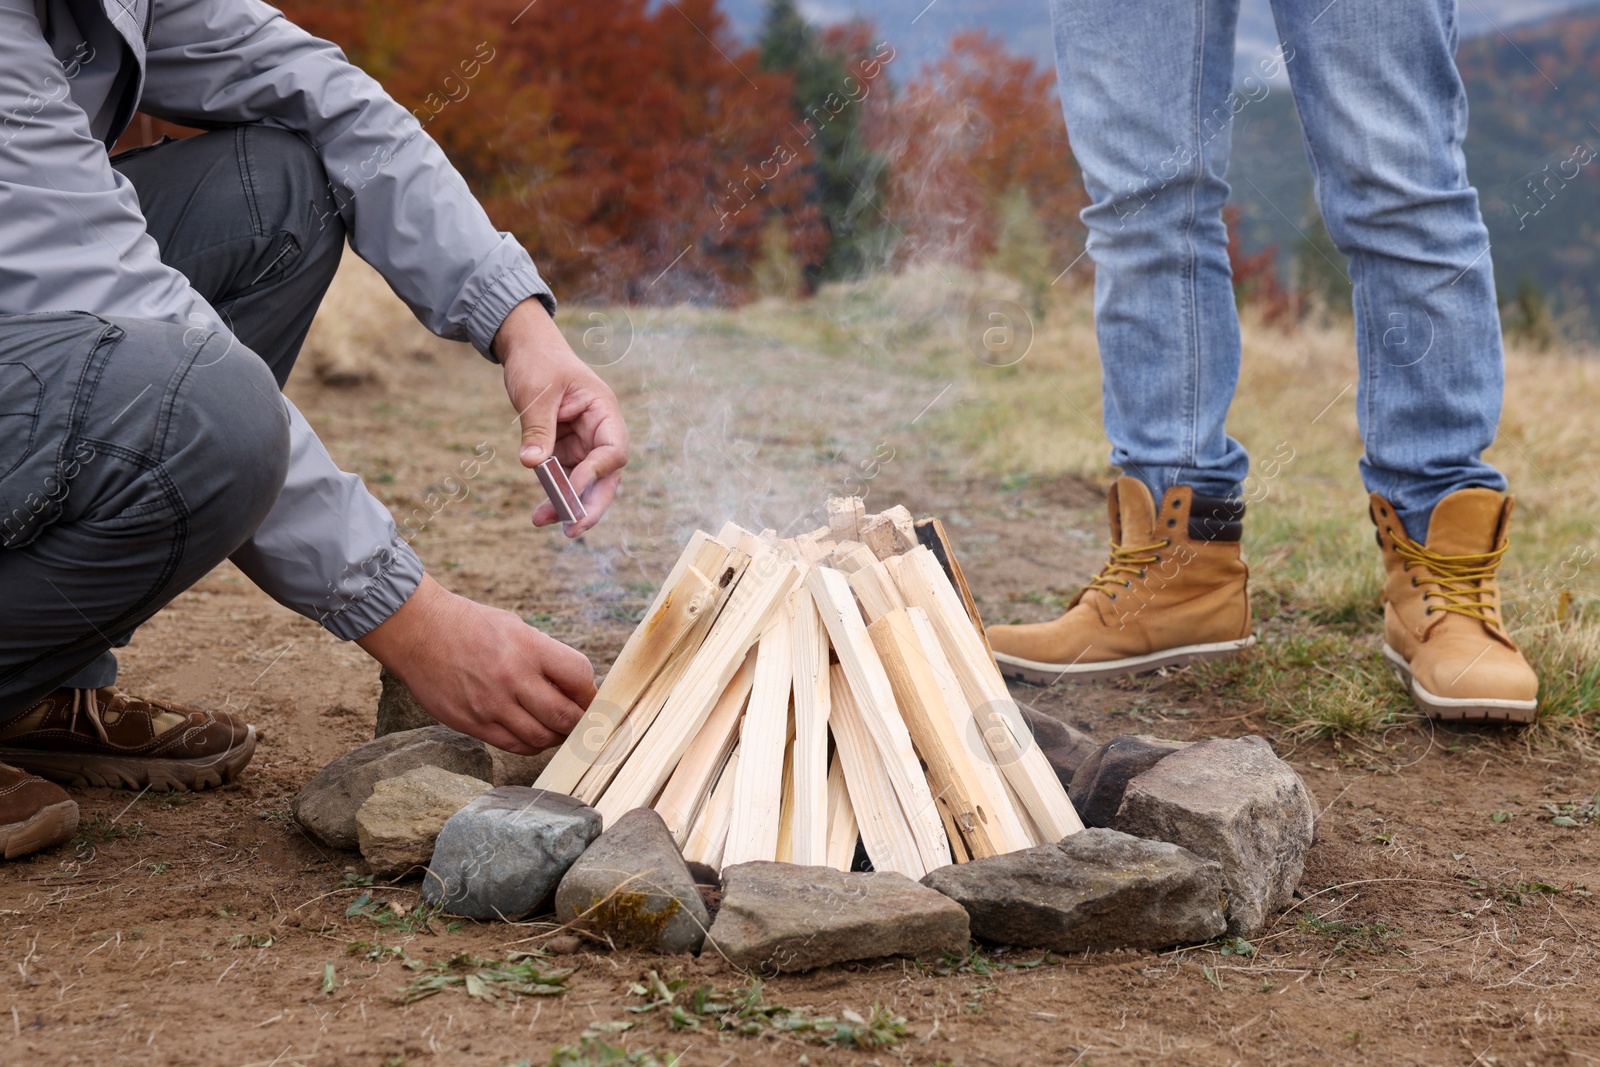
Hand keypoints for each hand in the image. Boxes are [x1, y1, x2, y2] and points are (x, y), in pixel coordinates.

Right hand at [356, 575, 596, 753]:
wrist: (418, 631)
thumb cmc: (472, 626)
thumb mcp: (517, 628)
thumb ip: (547, 657)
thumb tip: (578, 688)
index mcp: (529, 647)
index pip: (580, 677)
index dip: (591, 692)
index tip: (591, 698)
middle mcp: (512, 678)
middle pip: (565, 716)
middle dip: (580, 723)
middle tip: (583, 723)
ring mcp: (491, 704)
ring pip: (542, 738)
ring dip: (557, 738)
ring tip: (558, 729)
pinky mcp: (472, 723)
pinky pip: (514, 745)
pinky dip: (532, 745)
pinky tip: (535, 735)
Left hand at [493, 299, 628, 536]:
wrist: (525, 349)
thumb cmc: (538, 362)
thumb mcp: (536, 393)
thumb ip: (538, 428)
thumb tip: (532, 464)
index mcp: (603, 411)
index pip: (613, 451)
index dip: (596, 473)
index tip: (570, 489)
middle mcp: (599, 431)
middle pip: (606, 476)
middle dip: (591, 504)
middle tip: (572, 529)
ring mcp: (583, 443)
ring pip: (585, 484)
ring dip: (567, 505)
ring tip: (542, 521)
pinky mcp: (565, 450)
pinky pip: (564, 479)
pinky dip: (553, 496)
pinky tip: (539, 513)